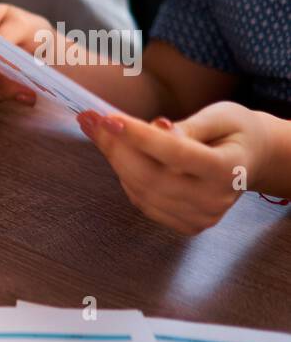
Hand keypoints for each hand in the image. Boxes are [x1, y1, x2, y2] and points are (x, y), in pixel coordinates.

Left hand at [78, 102, 270, 234]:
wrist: (251, 160)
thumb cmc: (234, 132)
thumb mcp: (221, 116)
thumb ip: (189, 126)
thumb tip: (156, 128)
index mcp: (229, 169)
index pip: (176, 154)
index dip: (139, 136)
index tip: (108, 118)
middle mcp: (215, 198)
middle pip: (151, 177)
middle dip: (115, 147)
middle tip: (91, 121)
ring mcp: (201, 216)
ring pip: (142, 192)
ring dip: (114, 161)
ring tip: (99, 133)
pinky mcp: (188, 224)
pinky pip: (144, 203)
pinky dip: (126, 178)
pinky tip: (120, 155)